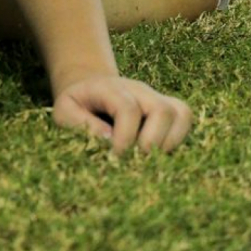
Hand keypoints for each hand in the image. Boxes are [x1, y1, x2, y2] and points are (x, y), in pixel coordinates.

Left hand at [52, 75, 192, 154]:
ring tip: (149, 161)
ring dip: (169, 143)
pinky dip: (179, 140)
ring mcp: (156, 98)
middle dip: (152, 143)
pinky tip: (159, 156)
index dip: (125, 137)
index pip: (128, 109)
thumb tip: (109, 140)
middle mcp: (139, 90)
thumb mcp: (64, 111)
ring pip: (180, 113)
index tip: (116, 158)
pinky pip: (185, 119)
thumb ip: (80, 124)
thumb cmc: (76, 105)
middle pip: (162, 110)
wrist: (90, 90)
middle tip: (136, 162)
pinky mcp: (168, 109)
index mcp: (111, 88)